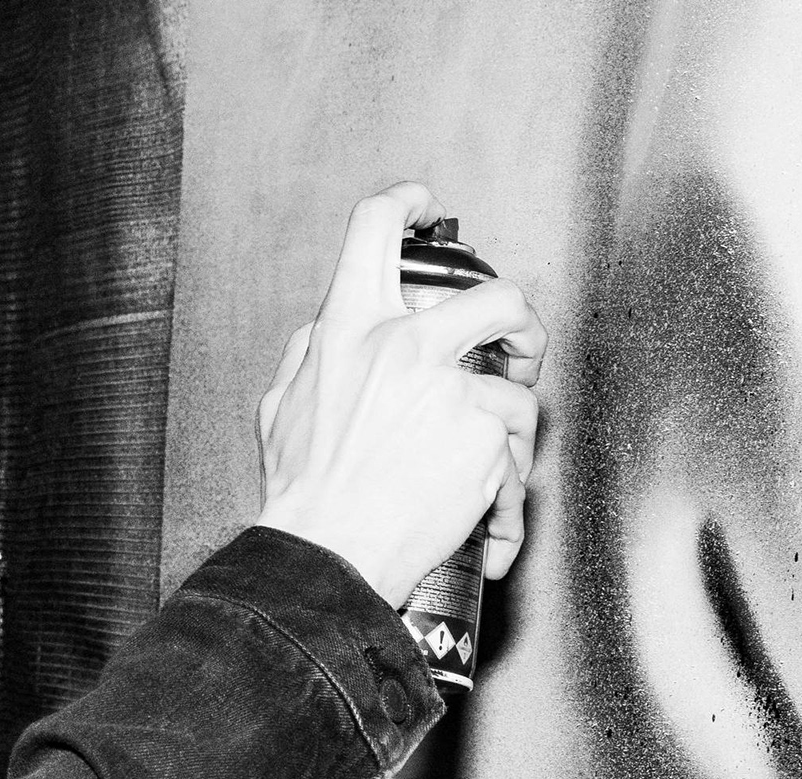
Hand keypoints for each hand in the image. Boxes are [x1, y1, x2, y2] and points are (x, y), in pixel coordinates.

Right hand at [254, 182, 544, 607]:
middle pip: (496, 294)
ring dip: (512, 426)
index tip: (424, 209)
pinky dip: (508, 488)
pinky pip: (516, 452)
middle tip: (518, 344)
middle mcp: (404, 347)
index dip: (406, 204)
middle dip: (520, 321)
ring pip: (518, 389)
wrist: (328, 552)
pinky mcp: (484, 437)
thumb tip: (327, 332)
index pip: (375, 228)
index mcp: (348, 328)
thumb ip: (311, 355)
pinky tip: (488, 511)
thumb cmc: (304, 494)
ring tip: (494, 460)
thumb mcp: (281, 405)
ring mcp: (451, 390)